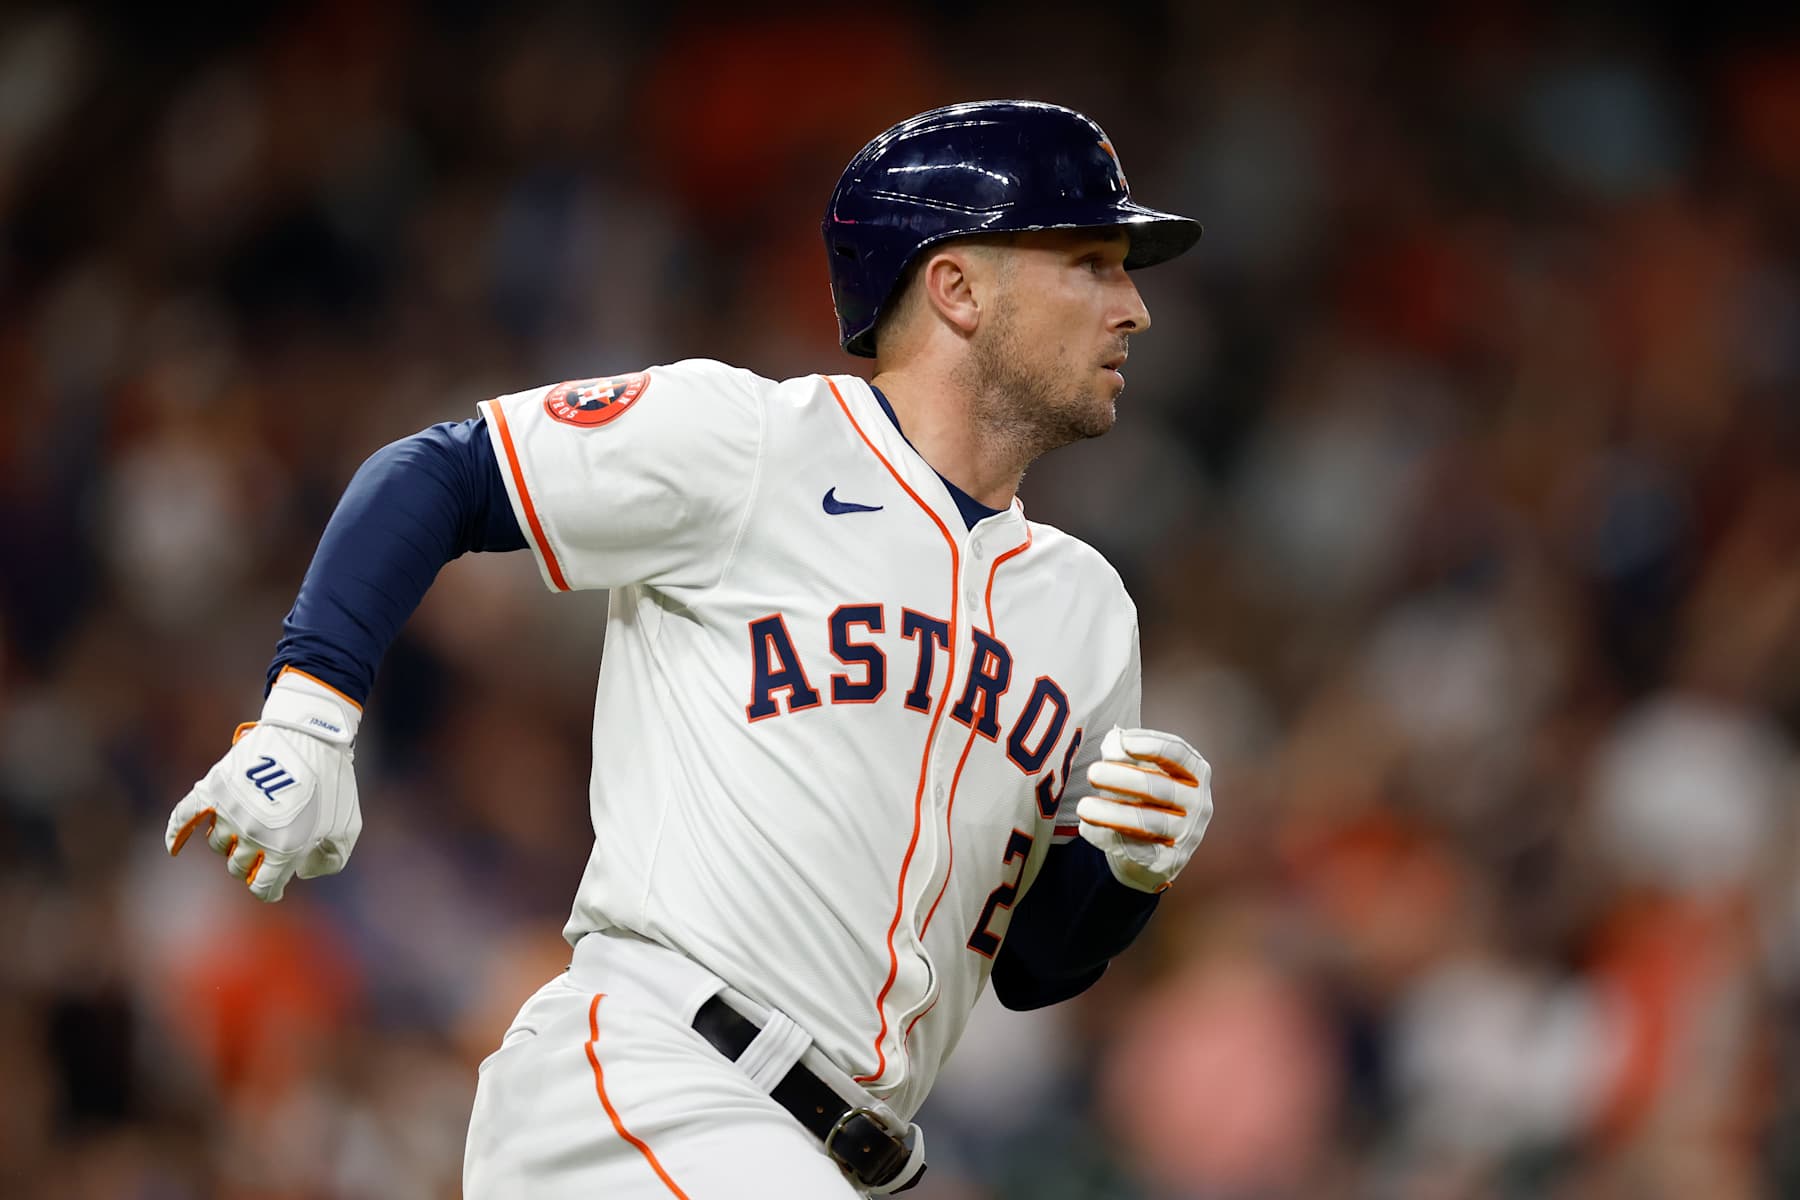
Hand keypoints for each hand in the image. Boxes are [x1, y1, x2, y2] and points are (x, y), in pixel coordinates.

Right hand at [166, 669, 362, 902]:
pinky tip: (174, 846)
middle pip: (237, 866)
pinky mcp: (215, 788)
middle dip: (250, 865)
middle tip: (263, 852)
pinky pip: (184, 816)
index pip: (263, 887)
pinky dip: (176, 832)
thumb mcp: (348, 826)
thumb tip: (302, 871)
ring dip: (230, 843)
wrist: (312, 733)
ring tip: (246, 831)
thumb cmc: (334, 780)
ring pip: (217, 844)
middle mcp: (252, 834)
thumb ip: (330, 859)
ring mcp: (230, 811)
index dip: (269, 890)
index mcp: (284, 848)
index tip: (274, 887)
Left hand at [1077, 727, 1212, 892]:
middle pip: (1161, 788)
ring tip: (1083, 806)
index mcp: (1194, 773)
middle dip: (1123, 779)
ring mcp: (1187, 835)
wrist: (1147, 852)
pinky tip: (1088, 828)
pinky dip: (1110, 837)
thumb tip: (1114, 743)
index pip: (1178, 753)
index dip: (1152, 745)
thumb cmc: (1141, 798)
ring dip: (1113, 813)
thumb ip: (1124, 754)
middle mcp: (1198, 803)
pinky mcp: (1169, 863)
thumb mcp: (1135, 771)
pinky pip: (1139, 850)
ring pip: (1150, 822)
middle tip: (1092, 772)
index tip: (1123, 742)